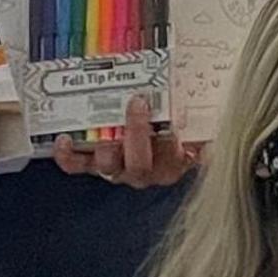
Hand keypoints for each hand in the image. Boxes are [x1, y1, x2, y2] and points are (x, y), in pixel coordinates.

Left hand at [51, 94, 199, 188]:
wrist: (148, 141)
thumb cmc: (172, 132)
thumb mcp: (194, 130)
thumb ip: (203, 129)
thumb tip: (214, 123)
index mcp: (173, 165)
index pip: (176, 159)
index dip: (174, 144)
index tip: (176, 118)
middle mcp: (145, 173)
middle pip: (141, 165)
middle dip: (138, 134)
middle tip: (138, 103)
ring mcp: (117, 170)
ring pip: (109, 167)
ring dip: (105, 148)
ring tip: (103, 126)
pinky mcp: (93, 165)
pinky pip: (78, 166)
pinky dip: (68, 156)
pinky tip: (63, 139)